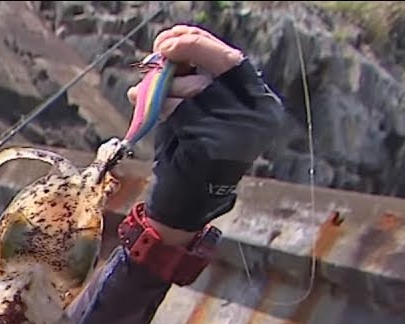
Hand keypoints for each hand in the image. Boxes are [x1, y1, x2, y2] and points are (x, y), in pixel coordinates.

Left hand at [126, 25, 284, 233]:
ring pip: (197, 88)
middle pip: (222, 65)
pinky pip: (181, 113)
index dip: (203, 43)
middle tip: (159, 49)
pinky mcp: (216, 146)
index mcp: (259, 105)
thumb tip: (172, 44)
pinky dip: (160, 108)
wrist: (182, 205)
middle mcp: (258, 117)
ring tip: (144, 96)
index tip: (172, 37)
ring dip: (165, 86)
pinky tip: (148, 113)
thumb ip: (191, 80)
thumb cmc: (187, 155)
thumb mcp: (195, 111)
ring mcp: (240, 132)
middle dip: (188, 50)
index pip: (235, 61)